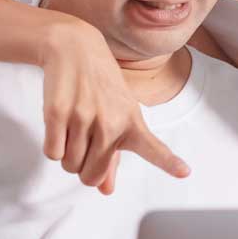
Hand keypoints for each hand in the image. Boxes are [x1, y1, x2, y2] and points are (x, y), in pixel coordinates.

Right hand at [39, 22, 191, 193]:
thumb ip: (112, 157)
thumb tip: (106, 190)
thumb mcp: (116, 115)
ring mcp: (85, 117)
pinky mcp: (59, 112)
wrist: (75, 48)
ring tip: (74, 125)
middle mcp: (111, 122)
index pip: (153, 148)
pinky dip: (53, 145)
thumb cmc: (100, 86)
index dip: (169, 162)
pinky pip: (52, 153)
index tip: (185, 172)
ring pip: (69, 165)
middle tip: (84, 140)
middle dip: (82, 167)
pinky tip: (61, 124)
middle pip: (90, 176)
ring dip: (67, 154)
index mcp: (132, 123)